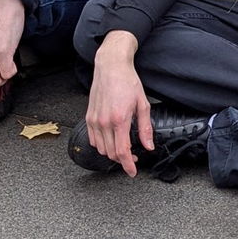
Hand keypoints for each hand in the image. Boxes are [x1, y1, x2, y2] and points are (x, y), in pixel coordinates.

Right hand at [85, 31, 153, 175]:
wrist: (111, 67)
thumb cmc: (127, 82)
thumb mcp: (143, 104)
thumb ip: (145, 128)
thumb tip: (149, 146)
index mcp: (120, 120)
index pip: (122, 151)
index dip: (128, 165)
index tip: (132, 172)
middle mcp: (104, 122)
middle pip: (111, 153)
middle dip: (122, 160)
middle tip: (133, 158)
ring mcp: (95, 120)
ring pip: (101, 149)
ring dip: (112, 153)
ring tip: (123, 149)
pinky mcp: (89, 117)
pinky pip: (93, 139)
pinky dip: (102, 145)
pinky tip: (111, 140)